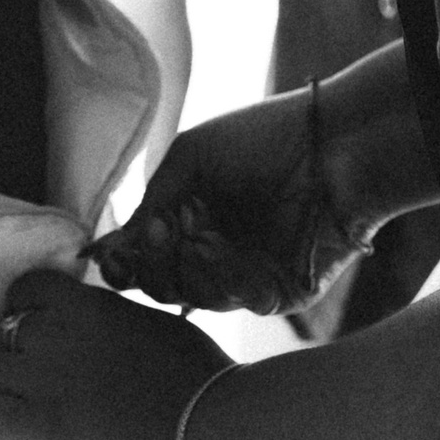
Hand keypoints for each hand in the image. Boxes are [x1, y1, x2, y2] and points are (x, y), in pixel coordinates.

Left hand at [0, 267, 231, 439]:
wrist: (209, 430)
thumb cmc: (199, 377)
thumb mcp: (151, 324)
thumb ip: (111, 321)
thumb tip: (99, 331)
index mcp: (84, 305)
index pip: (25, 289)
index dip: (26, 310)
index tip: (41, 330)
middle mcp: (53, 334)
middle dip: (12, 351)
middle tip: (36, 376)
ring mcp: (41, 380)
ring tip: (22, 405)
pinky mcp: (39, 429)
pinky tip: (17, 429)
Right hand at [88, 88, 370, 316]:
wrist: (330, 146)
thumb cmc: (261, 138)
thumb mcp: (190, 158)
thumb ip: (151, 202)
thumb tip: (109, 249)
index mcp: (192, 218)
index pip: (147, 257)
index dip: (125, 262)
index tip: (111, 255)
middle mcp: (216, 250)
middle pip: (166, 286)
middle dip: (153, 266)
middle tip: (158, 233)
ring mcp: (248, 274)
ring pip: (198, 299)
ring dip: (189, 267)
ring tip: (200, 231)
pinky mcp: (280, 292)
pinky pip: (239, 301)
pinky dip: (224, 277)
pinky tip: (225, 248)